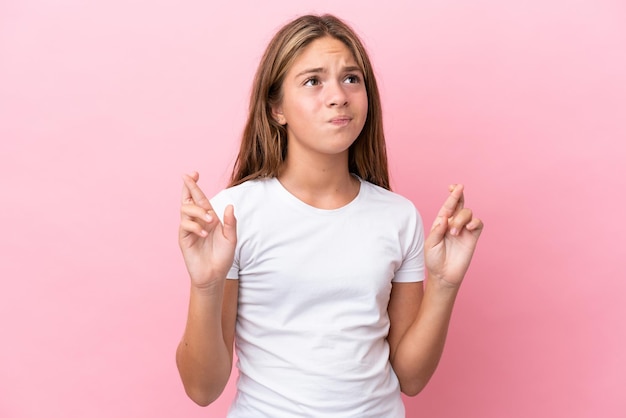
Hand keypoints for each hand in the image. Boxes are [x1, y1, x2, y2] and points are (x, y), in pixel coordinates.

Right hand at [178, 172, 236, 288]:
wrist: (214, 275)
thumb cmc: (223, 256)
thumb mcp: (231, 238)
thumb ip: (231, 222)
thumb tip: (230, 206)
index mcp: (209, 217)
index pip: (200, 198)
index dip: (195, 186)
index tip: (193, 173)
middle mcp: (197, 220)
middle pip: (188, 199)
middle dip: (189, 187)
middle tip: (189, 178)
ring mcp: (189, 229)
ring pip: (186, 209)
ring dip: (198, 211)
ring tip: (210, 221)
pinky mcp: (184, 238)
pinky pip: (185, 225)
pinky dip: (195, 226)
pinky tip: (205, 234)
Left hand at [424, 184, 482, 287]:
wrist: (443, 275)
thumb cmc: (434, 259)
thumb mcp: (430, 244)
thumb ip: (437, 231)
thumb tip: (445, 218)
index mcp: (441, 222)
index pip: (448, 205)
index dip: (452, 195)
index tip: (453, 186)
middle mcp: (453, 223)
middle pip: (459, 204)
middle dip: (458, 196)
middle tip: (457, 194)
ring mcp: (464, 230)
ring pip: (467, 213)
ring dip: (460, 219)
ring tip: (454, 233)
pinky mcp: (473, 237)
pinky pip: (478, 223)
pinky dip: (474, 222)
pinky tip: (468, 228)